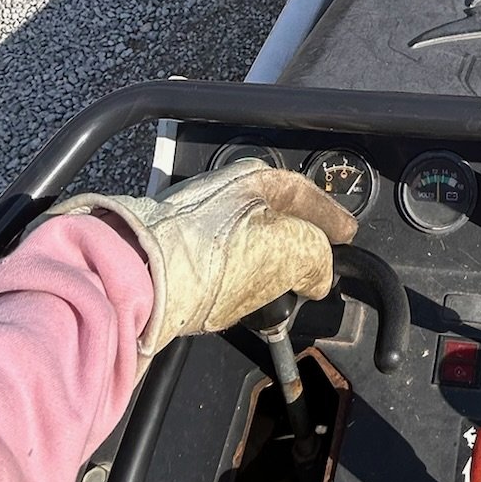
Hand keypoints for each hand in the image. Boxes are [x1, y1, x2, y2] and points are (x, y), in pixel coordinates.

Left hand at [51, 163, 357, 356]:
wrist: (135, 278)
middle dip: (297, 240)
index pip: (307, 194)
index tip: (345, 235)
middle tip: (314, 268)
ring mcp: (193, 219)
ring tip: (279, 294)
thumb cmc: (215, 257)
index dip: (330, 218)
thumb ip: (317, 257)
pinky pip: (217, 264)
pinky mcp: (171, 252)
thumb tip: (318, 274)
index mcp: (256, 178)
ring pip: (245, 240)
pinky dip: (235, 281)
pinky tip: (238, 304)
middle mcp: (223, 190)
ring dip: (265, 265)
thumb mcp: (291, 251)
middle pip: (274, 215)